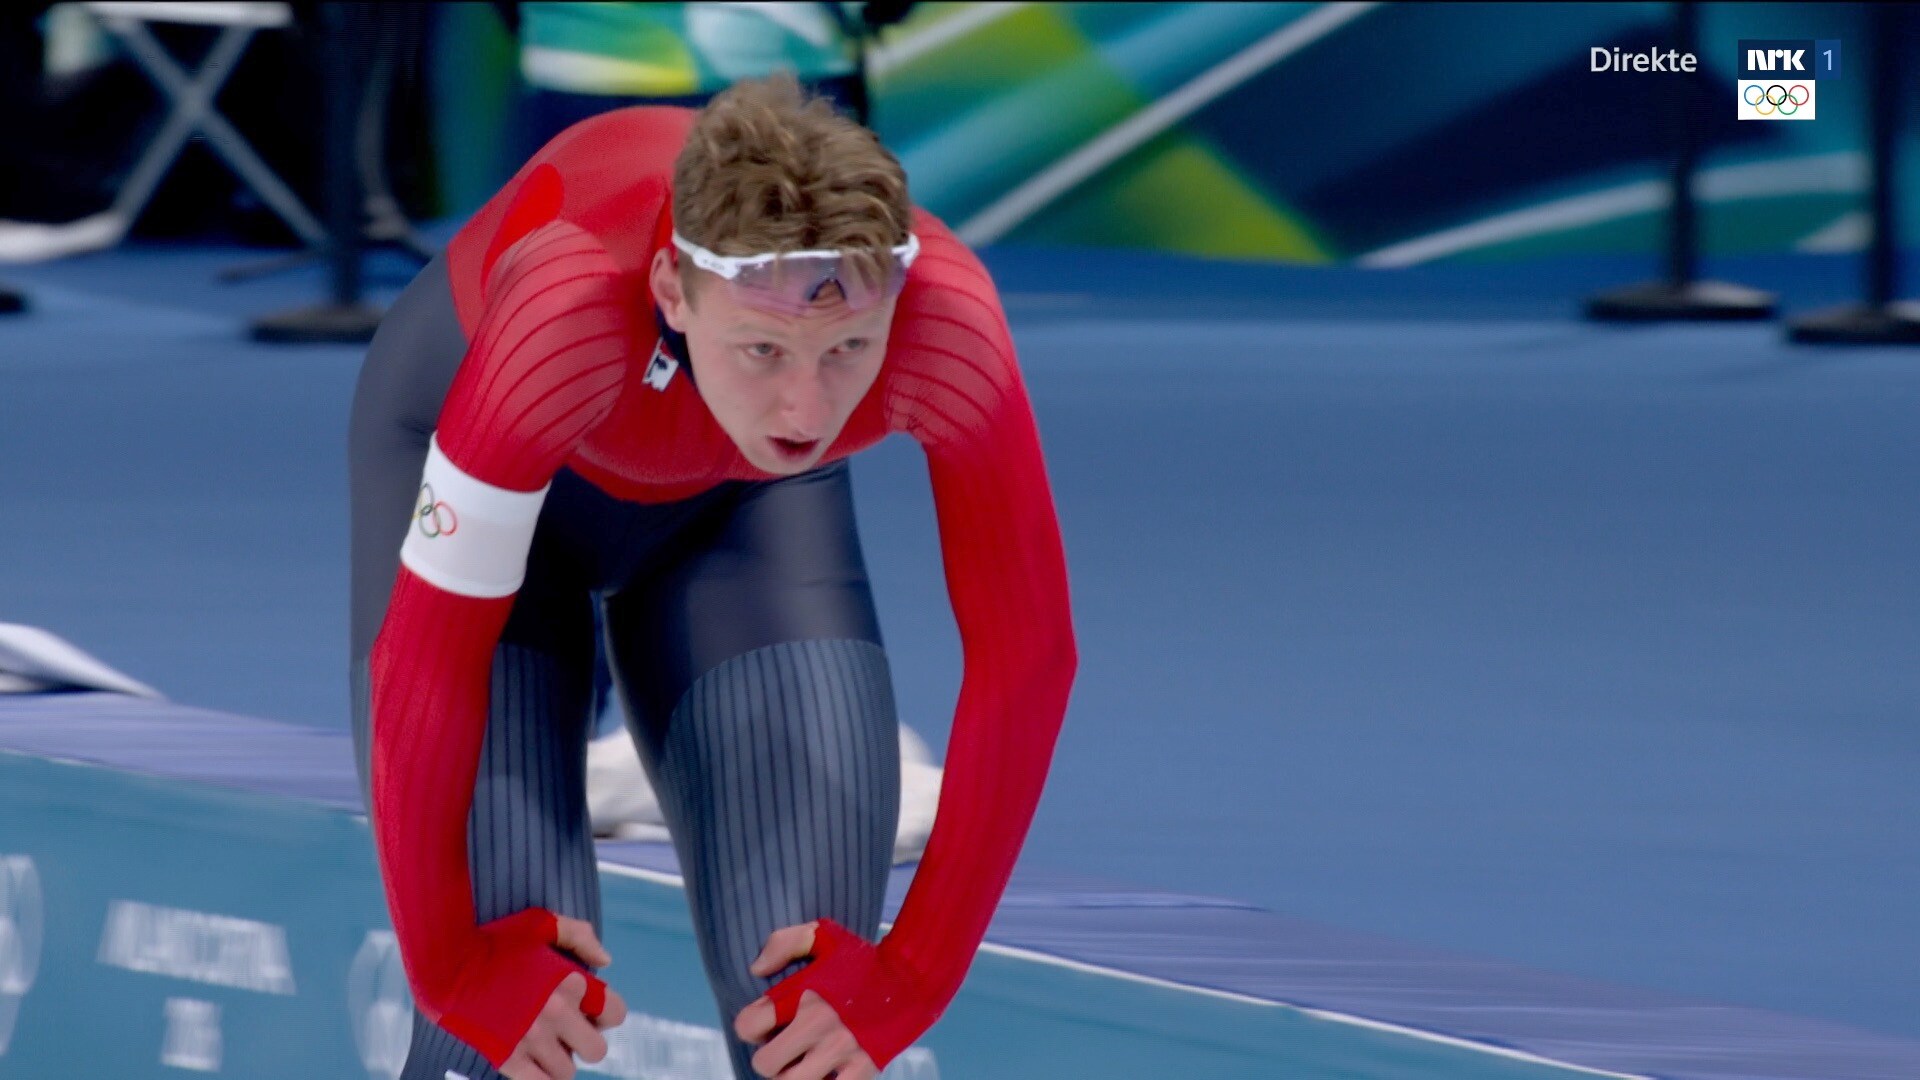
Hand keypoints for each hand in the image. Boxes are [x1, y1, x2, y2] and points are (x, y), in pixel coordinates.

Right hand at [500, 918, 627, 1079]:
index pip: (615, 1013)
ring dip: (558, 1060)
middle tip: (566, 1033)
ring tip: (542, 1044)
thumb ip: (578, 936)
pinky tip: (532, 1064)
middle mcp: (556, 1011)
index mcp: (570, 980)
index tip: (588, 1011)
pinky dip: (541, 1077)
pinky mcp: (506, 1056)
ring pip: (567, 1071)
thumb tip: (605, 962)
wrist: (445, 961)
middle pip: (596, 1050)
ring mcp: (531, 1036)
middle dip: (585, 1042)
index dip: (605, 1014)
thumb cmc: (493, 940)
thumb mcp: (540, 923)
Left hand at [733, 923, 877, 1079]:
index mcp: (803, 994)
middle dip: (770, 1058)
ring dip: (792, 1077)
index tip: (766, 1025)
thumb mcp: (824, 934)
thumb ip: (783, 943)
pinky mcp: (865, 1068)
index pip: (747, 1026)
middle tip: (784, 1050)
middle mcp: (818, 1024)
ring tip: (802, 1065)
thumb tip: (756, 970)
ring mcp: (842, 1050)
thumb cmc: (866, 956)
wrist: (916, 976)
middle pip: (765, 1064)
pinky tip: (827, 1073)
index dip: (751, 1027)